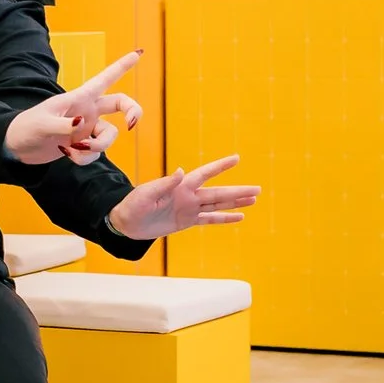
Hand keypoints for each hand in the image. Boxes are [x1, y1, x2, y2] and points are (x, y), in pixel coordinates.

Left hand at [4, 51, 142, 165]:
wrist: (16, 148)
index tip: (139, 52)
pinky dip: (85, 158)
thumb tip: (82, 125)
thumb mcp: (42, 124)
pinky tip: (68, 155)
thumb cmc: (25, 128)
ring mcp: (87, 128)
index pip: (105, 79)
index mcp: (79, 98)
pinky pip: (95, 153)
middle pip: (122, 104)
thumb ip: (64, 126)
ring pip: (109, 136)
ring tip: (75, 150)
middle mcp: (87, 110)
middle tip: (131, 124)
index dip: (122, 66)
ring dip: (97, 147)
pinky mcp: (83, 144)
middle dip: (133, 112)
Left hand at [107, 155, 260, 240]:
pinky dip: (224, 219)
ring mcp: (189, 209)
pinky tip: (239, 216)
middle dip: (238, 191)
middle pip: (218, 193)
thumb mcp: (146, 194)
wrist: (125, 223)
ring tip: (254, 199)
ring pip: (218, 205)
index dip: (220, 167)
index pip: (204, 174)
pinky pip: (209, 220)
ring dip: (235, 203)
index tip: (236, 158)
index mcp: (180, 186)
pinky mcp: (186, 222)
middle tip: (258, 189)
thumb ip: (165, 183)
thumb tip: (182, 171)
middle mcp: (188, 196)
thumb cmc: (132, 205)